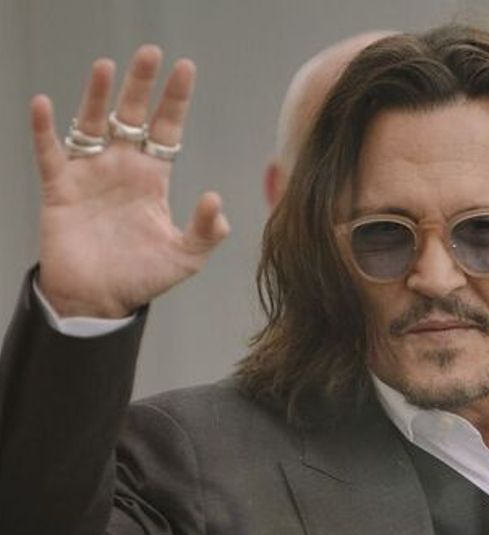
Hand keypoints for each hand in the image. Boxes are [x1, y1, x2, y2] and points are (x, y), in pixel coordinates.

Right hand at [31, 45, 229, 317]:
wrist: (99, 301)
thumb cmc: (143, 278)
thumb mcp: (185, 257)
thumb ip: (206, 231)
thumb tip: (216, 200)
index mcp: (152, 178)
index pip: (167, 130)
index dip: (175, 100)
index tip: (185, 68)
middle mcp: (121, 168)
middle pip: (131, 116)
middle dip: (140, 85)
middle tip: (150, 52)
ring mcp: (89, 175)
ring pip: (91, 124)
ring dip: (97, 97)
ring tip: (105, 67)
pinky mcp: (60, 189)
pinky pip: (50, 153)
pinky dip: (45, 130)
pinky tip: (45, 105)